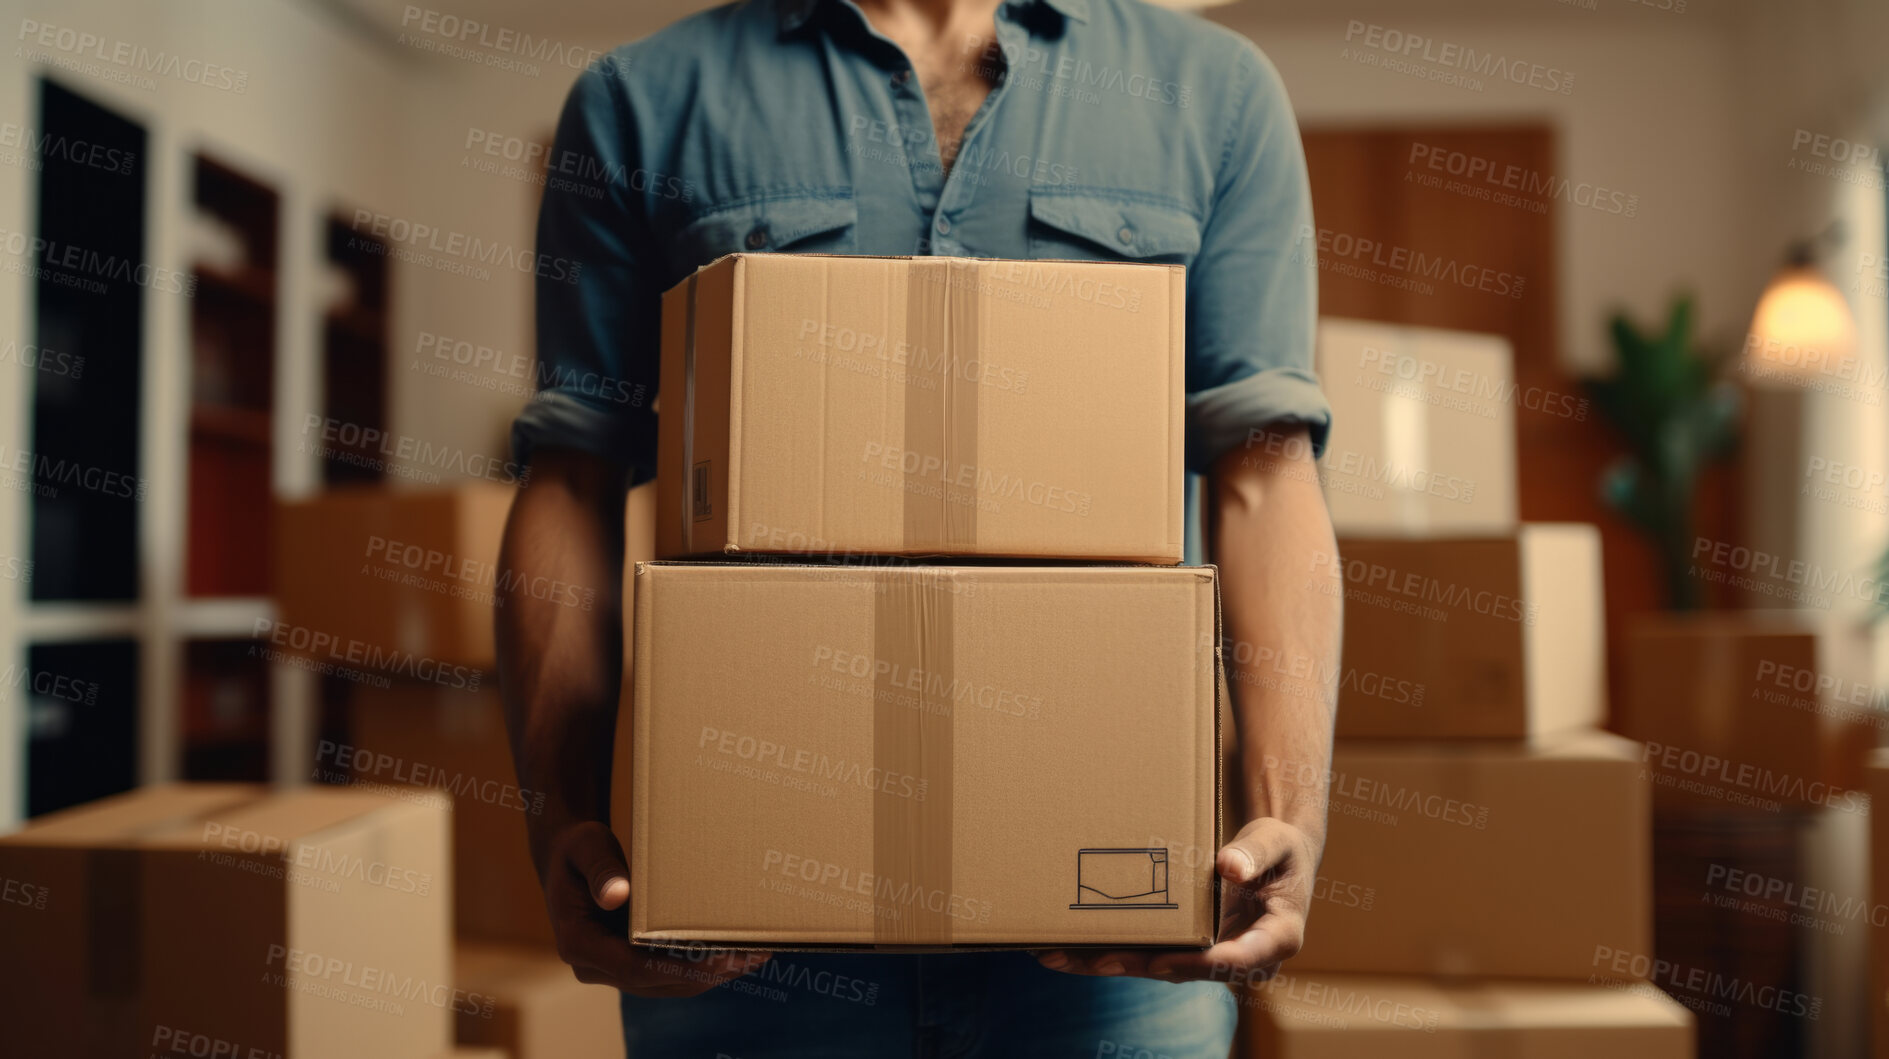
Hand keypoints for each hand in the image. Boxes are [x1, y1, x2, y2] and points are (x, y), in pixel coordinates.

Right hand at [543, 820, 770, 995]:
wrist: (567, 857)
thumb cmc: (577, 847)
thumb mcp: (585, 846)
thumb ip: (601, 869)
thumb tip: (617, 896)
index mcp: (578, 944)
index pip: (634, 969)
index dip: (679, 968)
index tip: (719, 958)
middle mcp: (593, 966)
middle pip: (657, 982)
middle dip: (708, 973)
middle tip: (753, 955)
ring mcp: (611, 969)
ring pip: (667, 984)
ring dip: (712, 974)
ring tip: (756, 955)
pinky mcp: (629, 962)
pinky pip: (668, 973)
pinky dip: (702, 965)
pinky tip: (736, 951)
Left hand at [1034, 818, 1316, 982]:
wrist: (1277, 858)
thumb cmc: (1280, 847)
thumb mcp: (1276, 841)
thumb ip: (1256, 853)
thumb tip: (1229, 868)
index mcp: (1277, 937)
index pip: (1238, 958)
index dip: (1197, 962)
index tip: (1161, 959)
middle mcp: (1244, 958)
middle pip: (1186, 969)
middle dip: (1137, 964)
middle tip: (1094, 958)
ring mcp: (1214, 957)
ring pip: (1159, 966)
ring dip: (1111, 963)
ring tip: (1061, 956)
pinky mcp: (1190, 948)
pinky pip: (1150, 953)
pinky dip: (1112, 950)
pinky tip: (1069, 948)